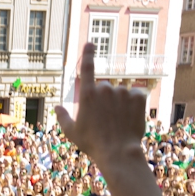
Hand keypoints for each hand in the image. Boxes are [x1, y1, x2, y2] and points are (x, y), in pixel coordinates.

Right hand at [55, 43, 145, 167]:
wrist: (117, 152)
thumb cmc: (91, 143)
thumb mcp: (72, 131)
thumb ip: (63, 116)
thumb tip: (56, 107)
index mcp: (87, 95)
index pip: (88, 67)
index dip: (88, 54)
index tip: (91, 43)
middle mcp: (104, 89)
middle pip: (105, 89)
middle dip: (105, 100)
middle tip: (105, 120)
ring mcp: (122, 92)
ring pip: (121, 93)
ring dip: (120, 103)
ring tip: (118, 122)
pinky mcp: (138, 96)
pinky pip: (136, 95)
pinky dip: (134, 104)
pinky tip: (129, 118)